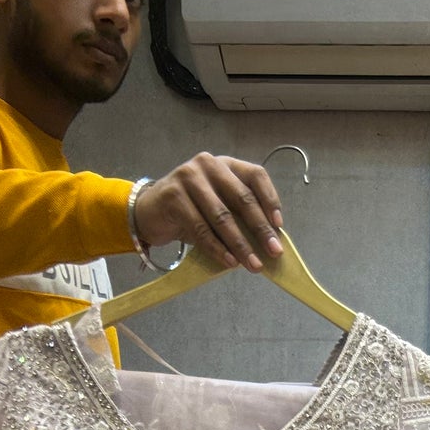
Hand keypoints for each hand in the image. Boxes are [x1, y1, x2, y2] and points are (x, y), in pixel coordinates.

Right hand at [134, 155, 284, 271]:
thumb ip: (240, 215)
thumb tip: (270, 241)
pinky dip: (217, 248)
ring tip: (253, 264)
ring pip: (222, 216)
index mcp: (226, 165)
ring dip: (240, 244)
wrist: (150, 212)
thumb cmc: (192, 211)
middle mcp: (208, 165)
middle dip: (260, 229)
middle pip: (242, 197)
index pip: (256, 175)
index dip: (270, 200)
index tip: (279, 226)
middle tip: (273, 252)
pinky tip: (229, 262)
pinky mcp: (173, 196)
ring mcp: (189, 177)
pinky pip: (200, 228)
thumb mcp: (220, 206)